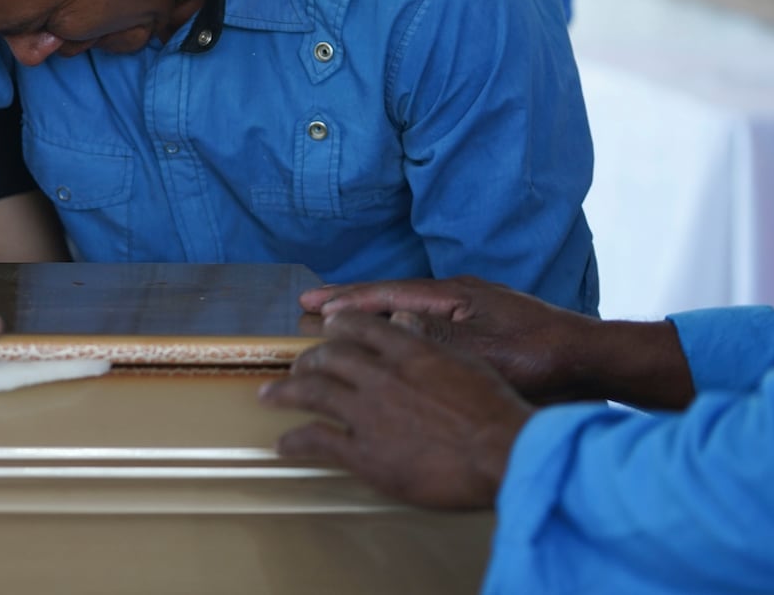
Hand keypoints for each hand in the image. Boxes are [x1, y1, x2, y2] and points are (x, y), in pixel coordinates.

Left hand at [259, 310, 531, 509]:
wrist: (503, 453)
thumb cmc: (496, 411)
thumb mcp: (466, 363)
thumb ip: (429, 341)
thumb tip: (402, 319)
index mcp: (408, 352)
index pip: (361, 328)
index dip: (339, 326)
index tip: (328, 326)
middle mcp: (381, 376)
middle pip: (329, 358)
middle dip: (309, 361)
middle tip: (297, 367)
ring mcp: (368, 414)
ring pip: (312, 393)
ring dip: (285, 392)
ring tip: (269, 395)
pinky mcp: (364, 453)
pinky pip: (317, 441)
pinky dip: (296, 441)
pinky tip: (284, 444)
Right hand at [297, 276, 596, 400]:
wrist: (589, 360)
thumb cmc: (537, 357)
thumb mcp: (478, 349)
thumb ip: (432, 335)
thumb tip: (391, 319)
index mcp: (452, 294)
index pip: (387, 292)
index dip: (347, 299)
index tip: (311, 302)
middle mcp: (459, 293)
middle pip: (392, 293)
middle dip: (351, 300)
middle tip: (312, 303)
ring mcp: (472, 307)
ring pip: (409, 307)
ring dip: (373, 313)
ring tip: (341, 320)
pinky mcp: (484, 325)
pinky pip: (426, 320)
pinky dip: (398, 325)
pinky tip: (391, 337)